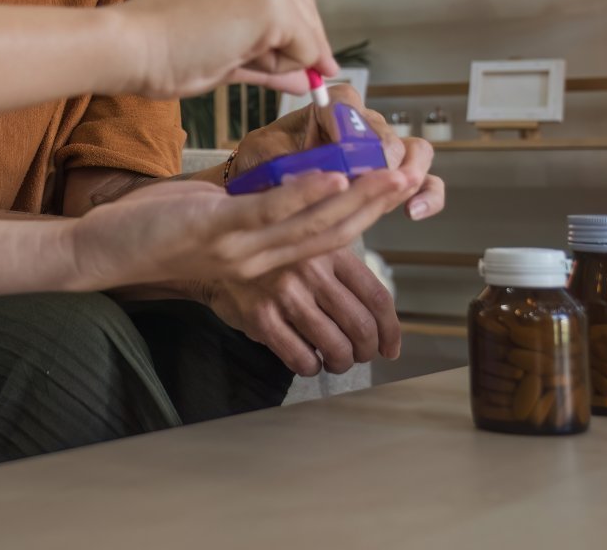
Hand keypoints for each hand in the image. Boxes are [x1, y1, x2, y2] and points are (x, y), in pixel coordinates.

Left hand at [65, 167, 409, 293]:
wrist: (103, 250)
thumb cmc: (156, 227)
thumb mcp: (215, 215)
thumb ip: (253, 203)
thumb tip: (287, 174)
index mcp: (263, 254)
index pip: (329, 236)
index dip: (368, 210)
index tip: (397, 181)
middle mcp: (260, 259)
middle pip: (333, 233)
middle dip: (377, 204)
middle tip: (412, 176)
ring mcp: (240, 249)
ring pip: (311, 226)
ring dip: (355, 199)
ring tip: (387, 175)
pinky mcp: (214, 233)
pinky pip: (268, 214)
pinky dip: (304, 193)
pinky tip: (330, 174)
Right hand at [117, 0, 337, 99]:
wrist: (134, 46)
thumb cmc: (162, 46)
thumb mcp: (227, 49)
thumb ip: (270, 61)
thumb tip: (309, 81)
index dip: (295, 34)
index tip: (299, 64)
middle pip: (305, 9)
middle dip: (301, 49)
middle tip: (294, 79)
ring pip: (306, 32)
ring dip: (282, 59)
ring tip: (228, 57)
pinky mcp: (273, 2)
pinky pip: (306, 50)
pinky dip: (283, 68)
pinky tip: (236, 59)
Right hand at [202, 245, 400, 376]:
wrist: (215, 250)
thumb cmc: (274, 253)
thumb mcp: (311, 241)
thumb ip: (346, 266)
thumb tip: (382, 308)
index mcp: (330, 248)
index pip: (377, 297)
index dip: (391, 331)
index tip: (391, 348)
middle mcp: (311, 269)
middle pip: (361, 327)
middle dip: (366, 351)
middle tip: (361, 354)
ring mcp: (285, 294)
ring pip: (335, 347)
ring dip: (341, 362)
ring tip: (336, 359)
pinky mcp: (261, 317)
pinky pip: (301, 358)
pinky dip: (312, 367)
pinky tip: (309, 360)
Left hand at [236, 90, 446, 222]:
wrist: (269, 190)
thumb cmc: (264, 165)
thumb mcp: (262, 155)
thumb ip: (278, 158)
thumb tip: (292, 171)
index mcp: (327, 107)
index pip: (346, 102)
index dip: (347, 122)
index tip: (340, 146)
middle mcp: (362, 124)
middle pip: (384, 131)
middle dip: (380, 155)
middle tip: (369, 176)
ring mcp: (383, 151)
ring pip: (414, 151)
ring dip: (409, 172)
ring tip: (399, 189)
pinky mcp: (395, 180)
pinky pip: (425, 182)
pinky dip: (428, 195)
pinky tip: (414, 212)